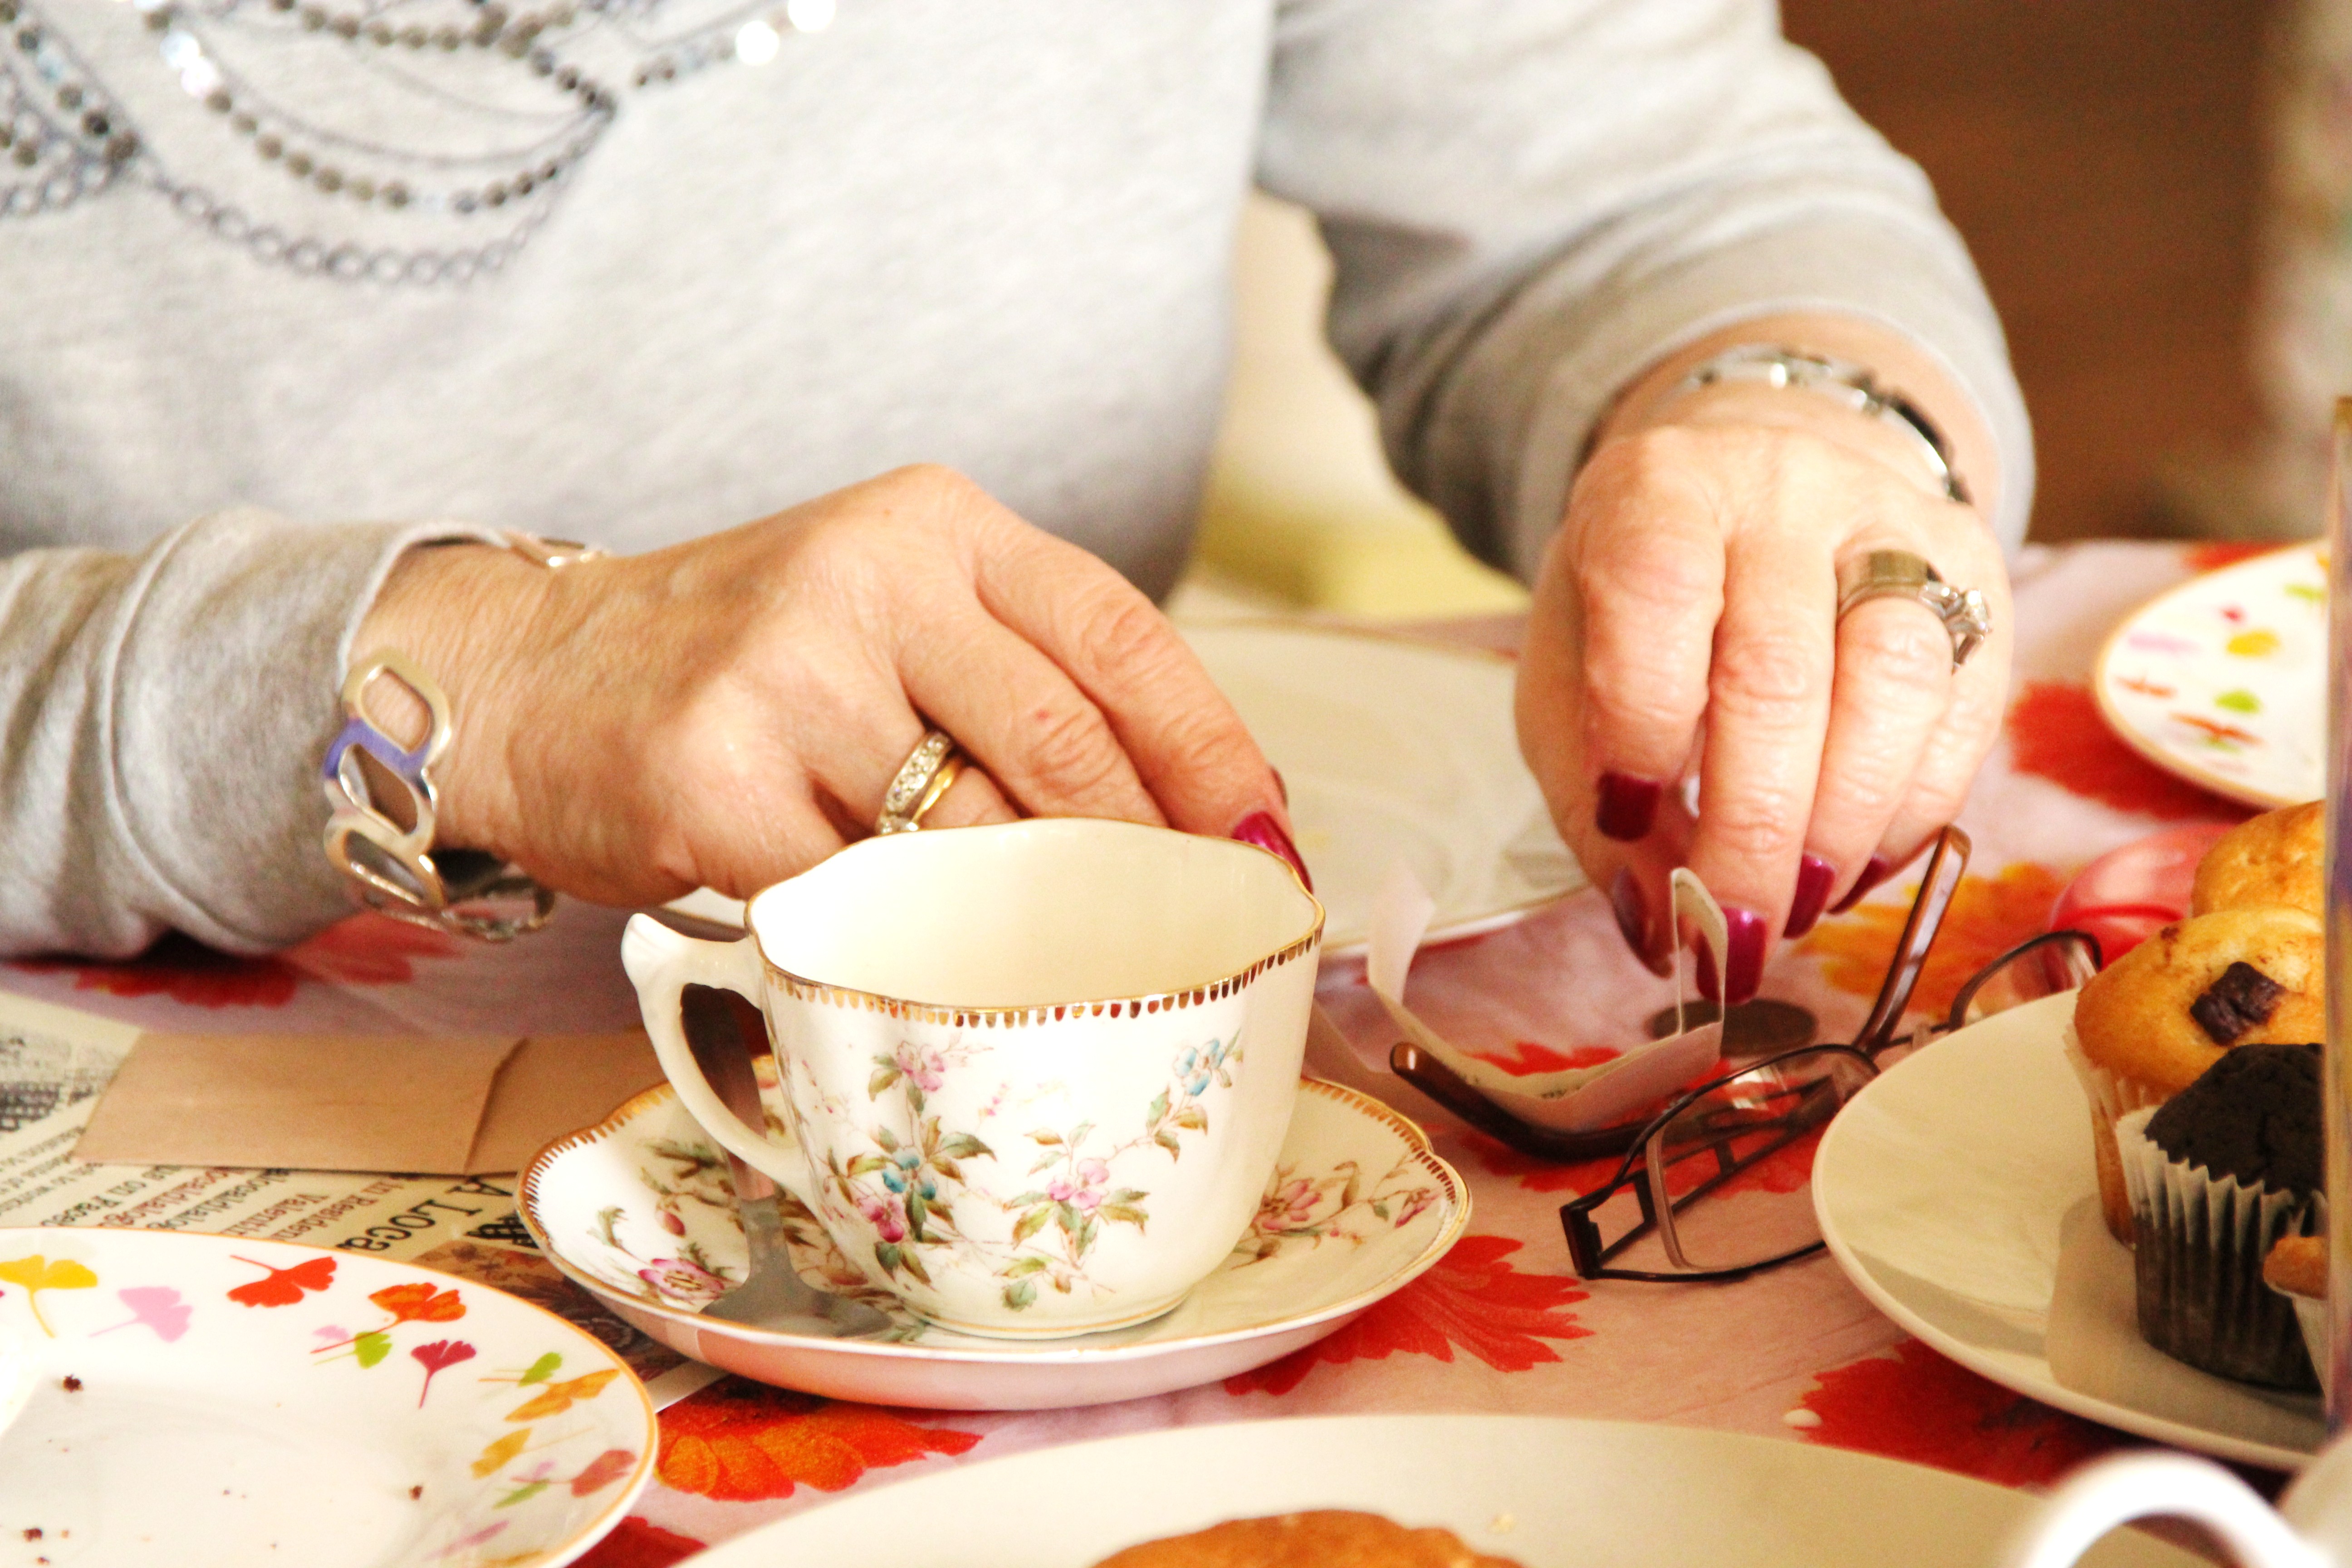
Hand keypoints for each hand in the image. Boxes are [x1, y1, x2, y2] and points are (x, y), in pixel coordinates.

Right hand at [354, 465, 1301, 905]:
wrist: (534, 676)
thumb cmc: (748, 665)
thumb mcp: (888, 612)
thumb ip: (1015, 678)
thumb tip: (1188, 808)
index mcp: (936, 526)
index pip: (1120, 638)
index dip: (1212, 752)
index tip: (1265, 842)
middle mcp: (868, 579)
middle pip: (1066, 746)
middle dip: (1149, 860)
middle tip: (1197, 935)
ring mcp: (786, 677)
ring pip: (974, 837)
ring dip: (1042, 922)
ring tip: (1084, 968)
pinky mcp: (716, 781)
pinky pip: (867, 898)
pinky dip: (919, 947)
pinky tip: (940, 966)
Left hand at [1516, 384, 2010, 1003]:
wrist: (1757, 478)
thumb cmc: (1643, 602)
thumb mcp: (1569, 668)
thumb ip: (1590, 792)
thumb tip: (1657, 928)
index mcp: (1659, 488)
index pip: (1656, 598)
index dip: (1642, 726)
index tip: (1625, 819)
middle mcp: (1785, 485)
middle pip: (1779, 673)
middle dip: (1754, 829)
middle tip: (1732, 929)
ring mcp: (1895, 518)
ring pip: (1895, 683)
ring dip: (1846, 826)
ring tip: (1799, 902)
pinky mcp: (1975, 567)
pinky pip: (1965, 706)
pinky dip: (1914, 809)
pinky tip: (1861, 864)